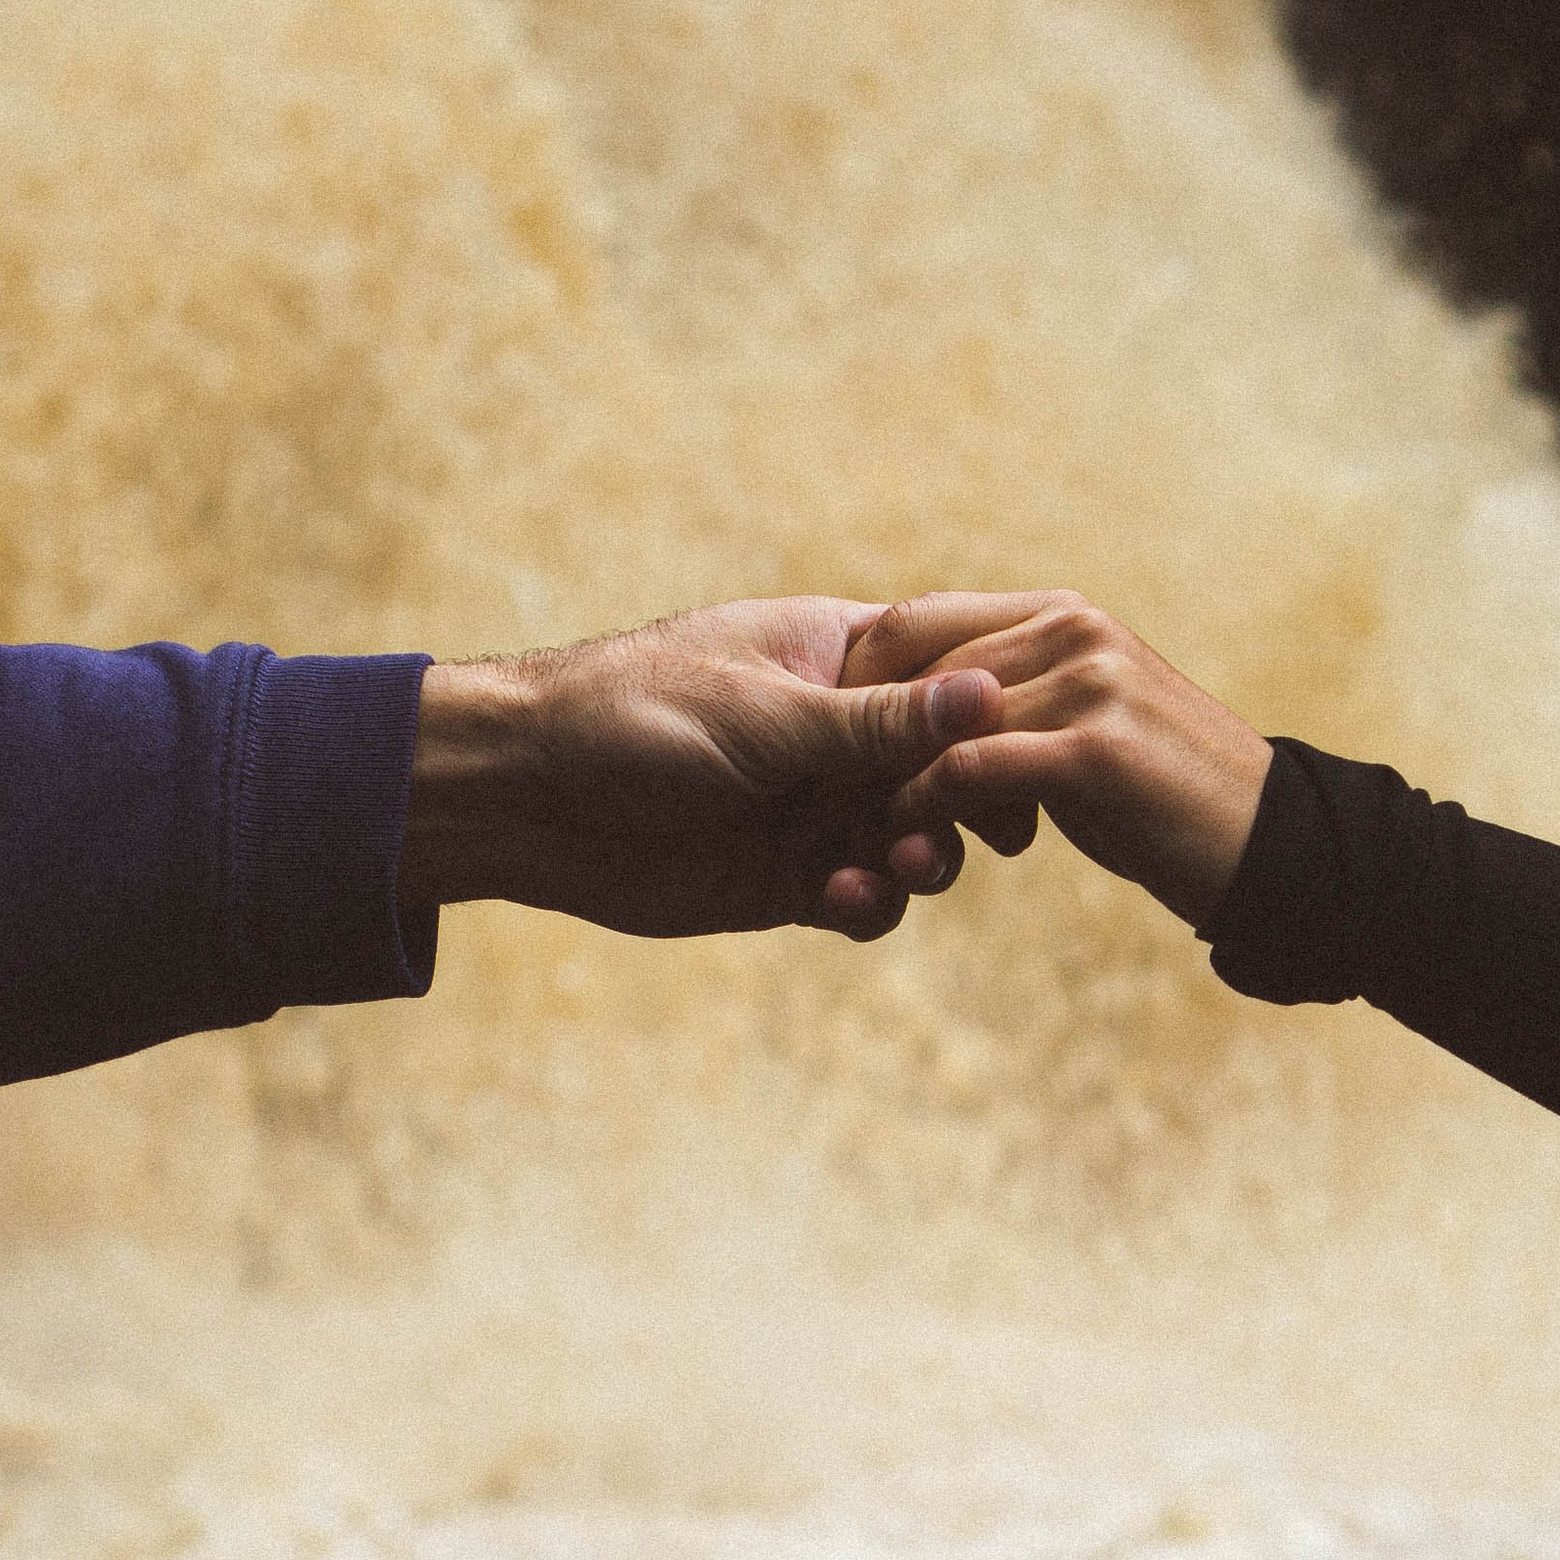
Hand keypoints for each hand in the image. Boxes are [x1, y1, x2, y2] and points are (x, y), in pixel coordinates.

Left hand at [396, 596, 1003, 942]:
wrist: (528, 797)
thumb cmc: (634, 715)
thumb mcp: (767, 714)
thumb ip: (877, 722)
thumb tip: (991, 694)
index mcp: (839, 655)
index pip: (952, 670)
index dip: (999, 708)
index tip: (1031, 742)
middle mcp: (838, 731)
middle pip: (949, 763)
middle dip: (970, 798)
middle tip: (986, 830)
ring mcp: (816, 805)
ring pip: (916, 838)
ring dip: (924, 856)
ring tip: (902, 866)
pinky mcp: (788, 877)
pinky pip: (863, 898)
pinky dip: (869, 904)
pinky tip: (841, 901)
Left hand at [840, 591, 1270, 928]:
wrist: (1275, 852)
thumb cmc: (1169, 806)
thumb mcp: (1085, 736)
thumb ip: (1011, 707)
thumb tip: (924, 710)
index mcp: (1062, 616)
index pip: (917, 621)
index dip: (857, 684)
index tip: (824, 755)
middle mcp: (1071, 630)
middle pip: (908, 661)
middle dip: (851, 734)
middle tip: (819, 799)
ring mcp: (1086, 683)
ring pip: (930, 721)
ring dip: (878, 784)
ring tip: (856, 838)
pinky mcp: (1093, 751)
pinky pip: (965, 772)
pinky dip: (918, 814)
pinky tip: (906, 853)